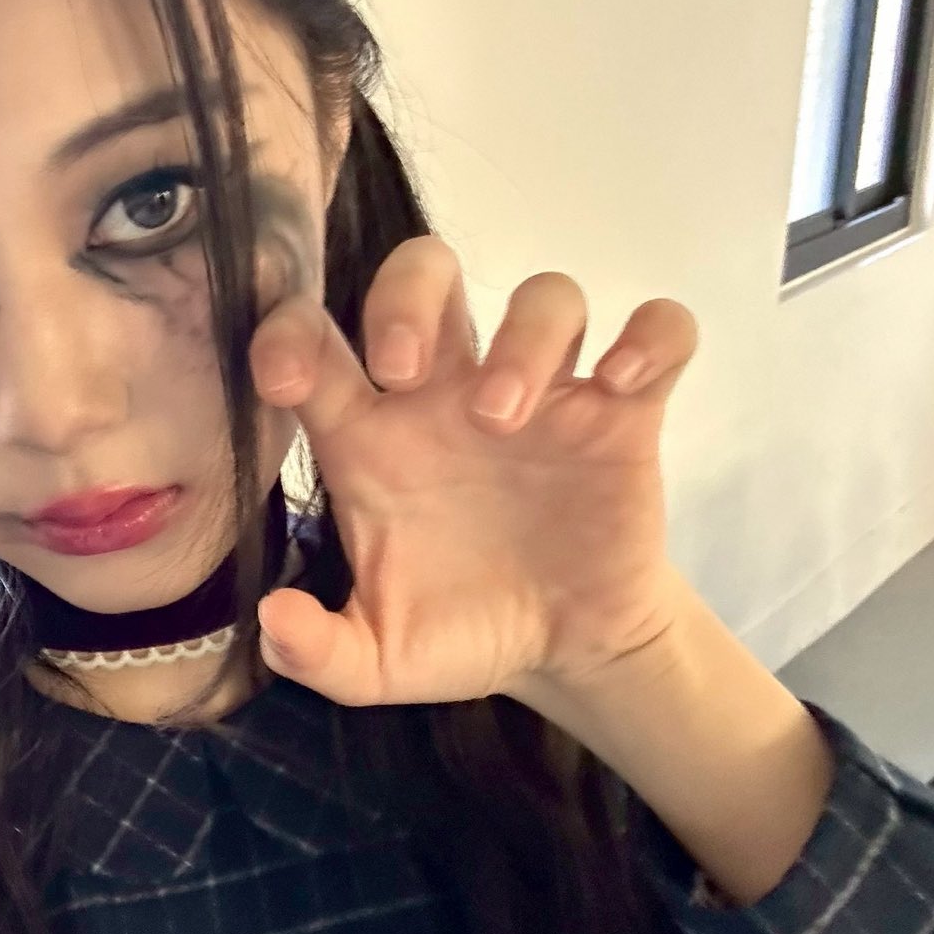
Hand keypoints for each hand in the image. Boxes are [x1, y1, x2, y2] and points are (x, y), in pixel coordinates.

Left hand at [248, 235, 698, 707]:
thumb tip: (275, 618)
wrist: (562, 652)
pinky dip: (649, 339)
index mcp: (372, 434)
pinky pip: (658, 333)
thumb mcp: (377, 660)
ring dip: (525, 338)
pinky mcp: (621, 416)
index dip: (286, 335)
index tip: (284, 381)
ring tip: (504, 419)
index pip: (314, 342)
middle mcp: (450, 394)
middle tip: (400, 370)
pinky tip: (619, 388)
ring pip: (547, 296)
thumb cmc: (459, 629)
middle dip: (404, 298)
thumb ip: (316, 651)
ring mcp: (542, 395)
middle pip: (425, 272)